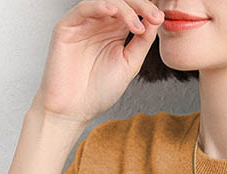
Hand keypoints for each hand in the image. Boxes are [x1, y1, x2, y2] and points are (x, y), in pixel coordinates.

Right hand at [30, 0, 163, 125]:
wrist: (75, 109)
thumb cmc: (99, 90)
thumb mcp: (129, 64)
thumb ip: (142, 42)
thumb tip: (157, 19)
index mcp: (114, 32)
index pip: (133, 11)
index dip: (146, 11)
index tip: (160, 19)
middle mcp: (99, 24)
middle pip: (121, 3)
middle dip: (140, 6)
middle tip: (154, 17)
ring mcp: (83, 24)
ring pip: (106, 2)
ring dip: (125, 9)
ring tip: (137, 26)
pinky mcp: (66, 26)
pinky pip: (84, 8)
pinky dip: (99, 6)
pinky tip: (114, 12)